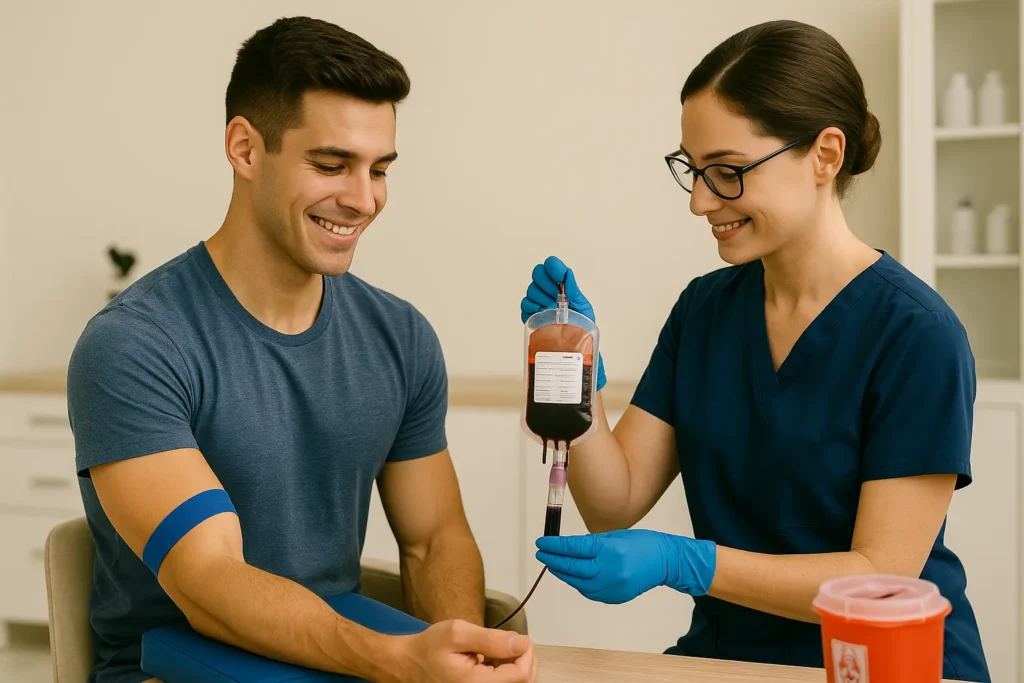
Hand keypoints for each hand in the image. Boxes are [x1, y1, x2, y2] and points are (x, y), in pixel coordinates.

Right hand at [388, 619, 535, 682]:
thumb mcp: (458, 634)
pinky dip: (503, 672)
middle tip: (513, 642)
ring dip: (514, 666)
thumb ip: (491, 639)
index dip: (527, 653)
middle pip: (522, 682)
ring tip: (498, 650)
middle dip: (523, 660)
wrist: (405, 664)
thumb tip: (522, 643)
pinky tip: (491, 660)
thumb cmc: (427, 649)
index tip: (520, 638)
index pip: (521, 674)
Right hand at [521, 255, 605, 390]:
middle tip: (558, 296)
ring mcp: (538, 303)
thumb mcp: (583, 306)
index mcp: (562, 285)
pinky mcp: (531, 316)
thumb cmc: (582, 325)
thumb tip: (567, 273)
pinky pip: (525, 306)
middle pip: (537, 274)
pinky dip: (532, 308)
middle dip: (547, 283)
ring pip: (531, 290)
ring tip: (553, 309)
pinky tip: (542, 314)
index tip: (559, 275)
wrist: (577, 346)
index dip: (553, 267)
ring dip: (542, 297)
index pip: (551, 266)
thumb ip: (574, 290)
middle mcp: (548, 291)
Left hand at [535, 529, 715, 603]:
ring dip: (562, 573)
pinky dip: (577, 583)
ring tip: (552, 564)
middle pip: (572, 567)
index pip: (574, 548)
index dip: (555, 545)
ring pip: (577, 582)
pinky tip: (570, 576)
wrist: (665, 562)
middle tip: (541, 553)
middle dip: (553, 560)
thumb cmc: (642, 543)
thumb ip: (591, 543)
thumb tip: (569, 548)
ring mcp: (611, 587)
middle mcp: (609, 570)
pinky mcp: (614, 597)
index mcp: (609, 550)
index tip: (541, 542)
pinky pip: (589, 591)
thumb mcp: (615, 536)